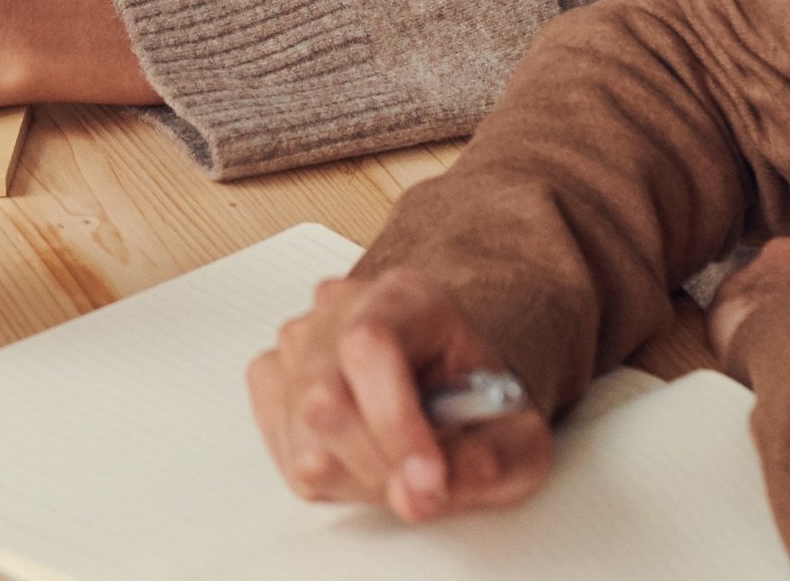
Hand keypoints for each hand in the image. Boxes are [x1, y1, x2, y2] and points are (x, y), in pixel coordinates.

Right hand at [249, 267, 553, 523]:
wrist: (452, 384)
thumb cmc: (480, 401)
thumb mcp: (519, 436)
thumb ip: (487, 462)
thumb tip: (420, 493)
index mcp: (407, 297)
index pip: (370, 347)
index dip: (393, 423)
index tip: (428, 481)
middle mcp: (340, 308)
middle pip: (324, 399)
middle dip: (379, 467)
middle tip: (423, 490)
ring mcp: (297, 341)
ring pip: (303, 438)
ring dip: (359, 477)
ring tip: (400, 465)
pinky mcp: (270, 378)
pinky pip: (284, 451)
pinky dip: (330, 476)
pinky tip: (365, 458)